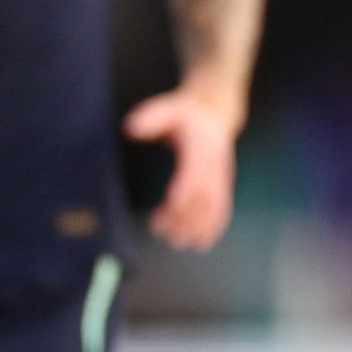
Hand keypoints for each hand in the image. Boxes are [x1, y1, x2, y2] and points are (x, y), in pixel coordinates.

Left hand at [124, 88, 242, 249]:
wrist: (215, 114)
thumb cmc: (185, 113)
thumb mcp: (168, 108)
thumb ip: (150, 118)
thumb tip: (129, 128)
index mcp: (201, 148)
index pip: (193, 174)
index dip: (183, 191)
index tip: (170, 206)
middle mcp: (214, 166)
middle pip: (202, 197)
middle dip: (184, 217)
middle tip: (161, 231)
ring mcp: (220, 178)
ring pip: (212, 208)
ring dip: (196, 227)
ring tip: (176, 241)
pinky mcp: (222, 185)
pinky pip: (221, 209)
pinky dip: (213, 228)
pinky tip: (201, 244)